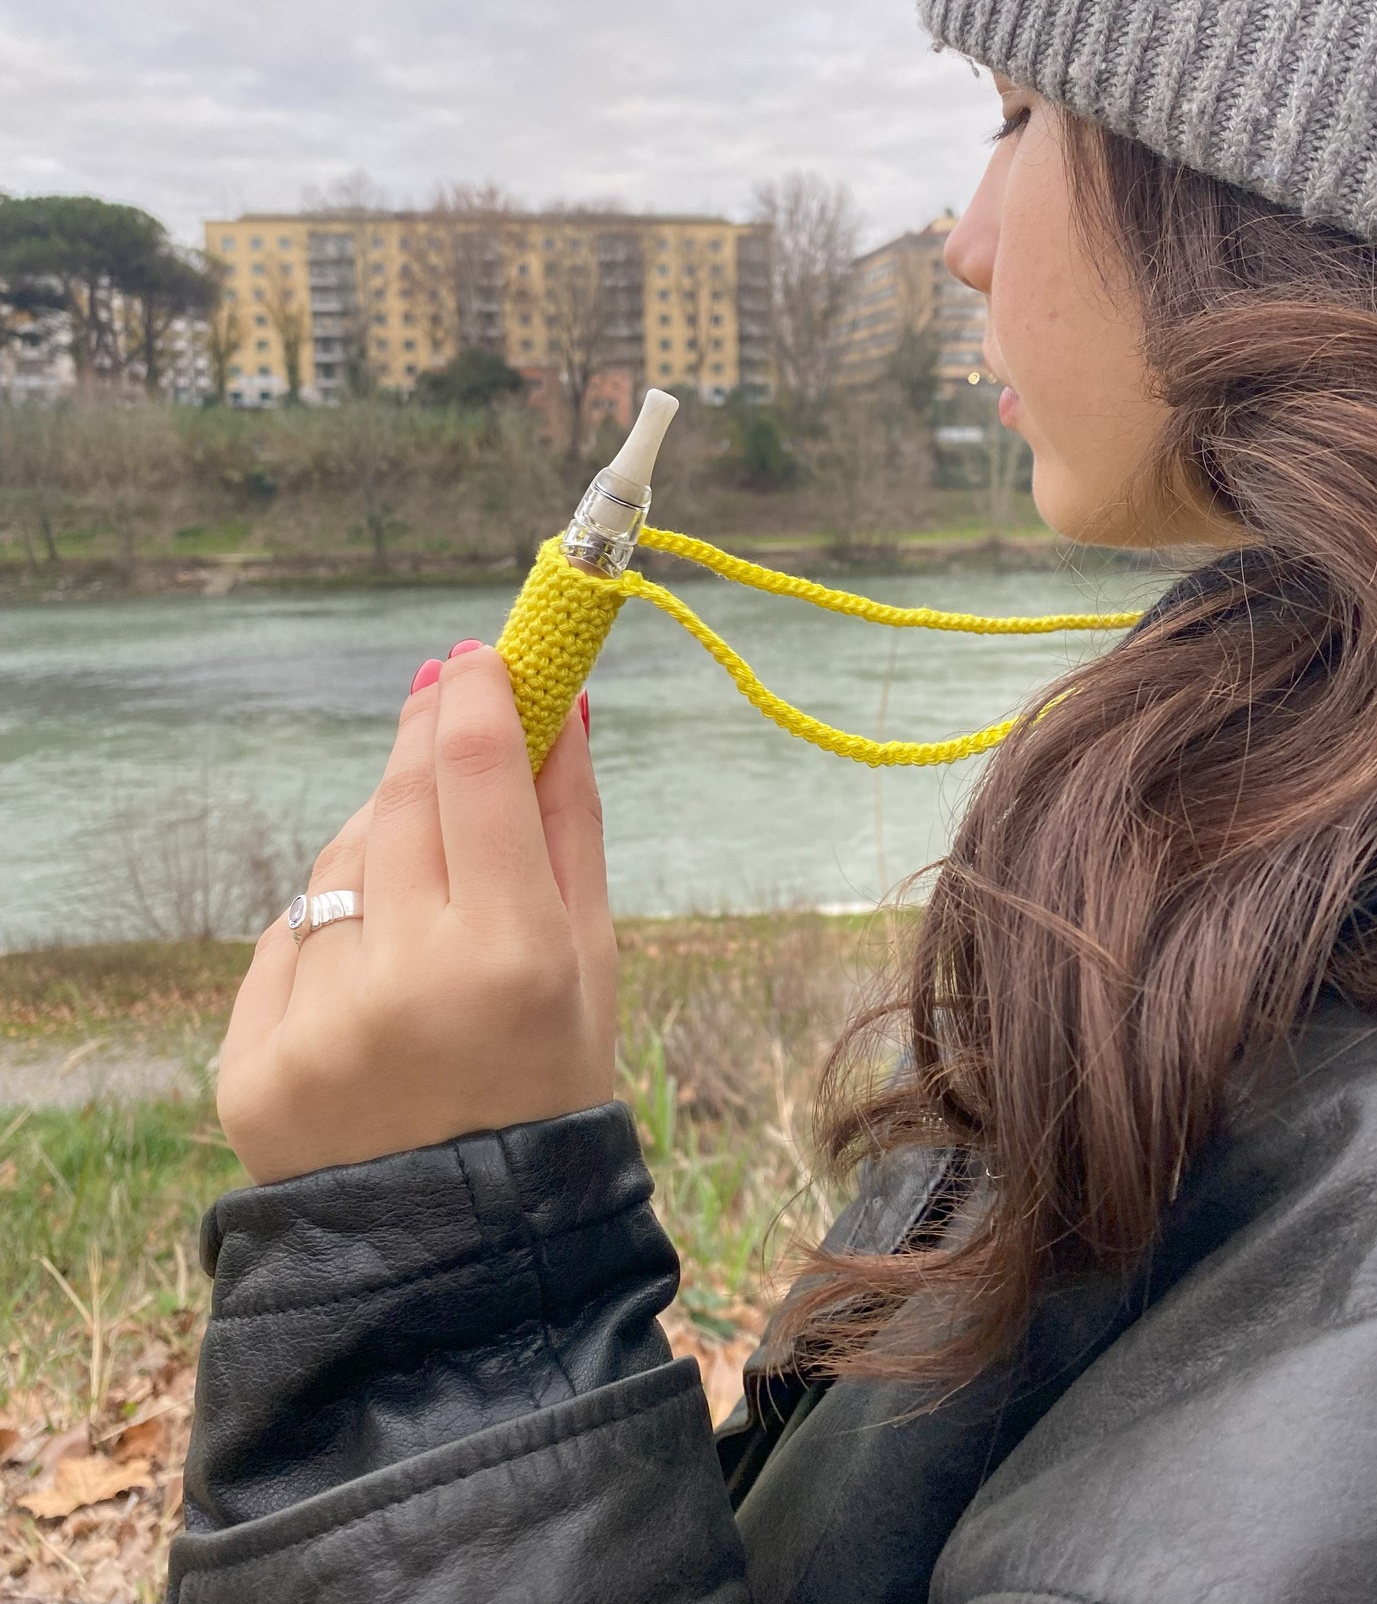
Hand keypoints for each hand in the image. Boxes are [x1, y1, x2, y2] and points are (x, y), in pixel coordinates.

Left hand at [217, 644, 614, 1185]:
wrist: (460, 1256)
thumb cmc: (549, 1093)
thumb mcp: (592, 966)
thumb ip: (571, 827)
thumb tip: (561, 706)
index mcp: (512, 956)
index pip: (476, 771)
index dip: (474, 695)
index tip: (475, 656)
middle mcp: (406, 981)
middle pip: (396, 802)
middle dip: (421, 740)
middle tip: (440, 694)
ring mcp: (316, 1025)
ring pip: (336, 870)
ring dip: (377, 850)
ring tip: (424, 897)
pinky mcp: (248, 1065)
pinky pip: (284, 943)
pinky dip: (327, 938)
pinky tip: (372, 979)